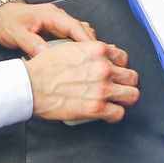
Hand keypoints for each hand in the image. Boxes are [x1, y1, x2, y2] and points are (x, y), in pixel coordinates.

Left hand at [0, 0, 97, 57]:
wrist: (1, 15)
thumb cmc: (8, 21)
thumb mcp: (15, 33)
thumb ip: (29, 42)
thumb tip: (43, 53)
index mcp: (51, 15)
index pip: (74, 25)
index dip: (85, 39)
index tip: (94, 51)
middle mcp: (58, 18)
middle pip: (82, 30)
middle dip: (90, 45)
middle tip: (95, 61)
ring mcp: (59, 24)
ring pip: (79, 35)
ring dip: (84, 47)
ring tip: (88, 63)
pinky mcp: (57, 31)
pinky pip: (72, 39)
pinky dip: (77, 48)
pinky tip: (77, 60)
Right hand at [23, 40, 138, 123]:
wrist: (31, 85)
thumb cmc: (44, 67)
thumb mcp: (70, 47)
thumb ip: (89, 49)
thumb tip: (101, 53)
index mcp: (98, 50)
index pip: (124, 58)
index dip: (122, 67)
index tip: (118, 73)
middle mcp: (104, 68)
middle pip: (132, 77)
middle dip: (128, 84)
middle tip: (122, 89)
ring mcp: (102, 88)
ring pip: (132, 95)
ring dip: (127, 100)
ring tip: (120, 102)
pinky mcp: (96, 108)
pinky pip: (119, 113)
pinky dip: (116, 115)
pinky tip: (110, 114)